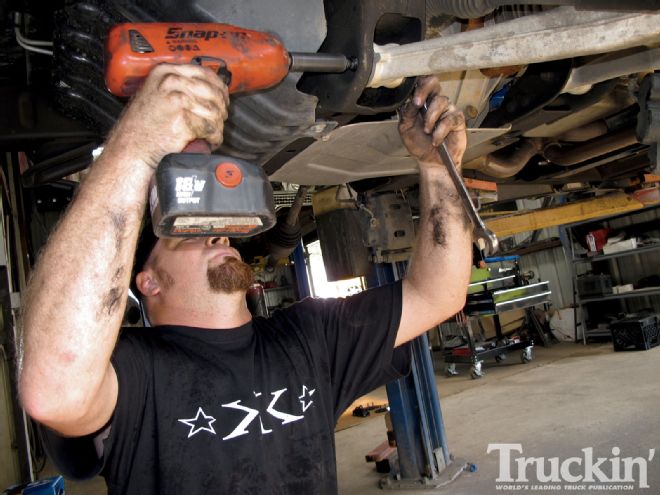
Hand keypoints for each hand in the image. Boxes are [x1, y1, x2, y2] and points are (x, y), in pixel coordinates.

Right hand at [106, 64, 229, 168]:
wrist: (131, 146)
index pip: (205, 73)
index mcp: (166, 71)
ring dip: (217, 126)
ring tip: (212, 133)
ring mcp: (178, 100)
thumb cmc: (142, 124)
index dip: (219, 88)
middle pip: (213, 93)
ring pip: (214, 112)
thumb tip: (209, 88)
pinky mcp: (184, 120)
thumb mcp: (155, 92)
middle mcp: (172, 82)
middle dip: (221, 109)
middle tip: (219, 120)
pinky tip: (209, 141)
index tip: (223, 99)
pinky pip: (211, 128)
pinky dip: (214, 137)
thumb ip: (177, 85)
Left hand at [398, 76, 466, 169]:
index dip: (418, 82)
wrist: (431, 162)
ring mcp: (447, 109)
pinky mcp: (458, 120)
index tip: (410, 92)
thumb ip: (406, 113)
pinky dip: (440, 131)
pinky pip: (450, 119)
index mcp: (422, 101)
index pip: (421, 82)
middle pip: (434, 82)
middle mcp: (435, 102)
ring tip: (427, 131)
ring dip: (430, 118)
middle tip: (417, 104)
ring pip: (441, 101)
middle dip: (424, 90)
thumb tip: (410, 99)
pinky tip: (436, 140)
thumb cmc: (419, 144)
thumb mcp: (405, 129)